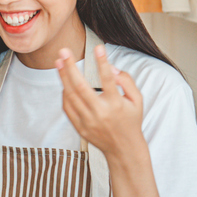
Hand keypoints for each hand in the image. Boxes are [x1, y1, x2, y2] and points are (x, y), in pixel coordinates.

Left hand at [55, 45, 145, 162]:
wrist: (124, 149)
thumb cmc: (131, 120)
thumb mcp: (137, 100)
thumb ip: (127, 81)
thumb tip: (111, 68)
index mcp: (116, 105)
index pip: (109, 80)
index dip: (103, 63)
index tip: (98, 48)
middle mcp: (100, 113)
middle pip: (81, 87)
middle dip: (70, 67)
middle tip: (64, 51)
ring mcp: (88, 121)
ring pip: (70, 96)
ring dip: (63, 77)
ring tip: (59, 62)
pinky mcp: (80, 127)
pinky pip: (67, 107)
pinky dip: (65, 94)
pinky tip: (64, 82)